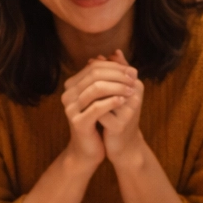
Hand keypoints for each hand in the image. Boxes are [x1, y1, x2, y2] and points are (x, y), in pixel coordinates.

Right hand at [60, 53, 138, 168]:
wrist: (88, 150)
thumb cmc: (97, 122)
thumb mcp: (104, 96)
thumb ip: (108, 76)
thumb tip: (116, 53)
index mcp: (72, 85)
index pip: (94, 67)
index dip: (115, 67)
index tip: (133, 70)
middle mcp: (68, 94)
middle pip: (94, 75)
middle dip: (117, 74)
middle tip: (134, 77)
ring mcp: (71, 108)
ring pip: (95, 88)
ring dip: (117, 86)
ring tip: (131, 89)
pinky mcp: (78, 122)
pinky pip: (96, 108)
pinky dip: (111, 102)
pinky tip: (123, 101)